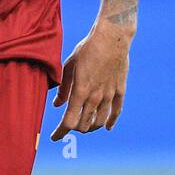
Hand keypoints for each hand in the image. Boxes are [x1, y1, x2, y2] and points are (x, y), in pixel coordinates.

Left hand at [50, 19, 131, 138]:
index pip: (69, 121)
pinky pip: (116, 111)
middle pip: (83, 125)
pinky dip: (111, 122)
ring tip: (84, 126)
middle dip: (74, 128)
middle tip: (68, 126)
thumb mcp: (69, 66)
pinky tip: (107, 127)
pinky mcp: (120, 90)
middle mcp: (95, 97)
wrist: (112, 37)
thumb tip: (57, 104)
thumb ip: (63, 89)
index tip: (54, 137)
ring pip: (100, 121)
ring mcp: (109, 95)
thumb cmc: (87, 49)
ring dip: (90, 127)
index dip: (60, 132)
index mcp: (80, 91)